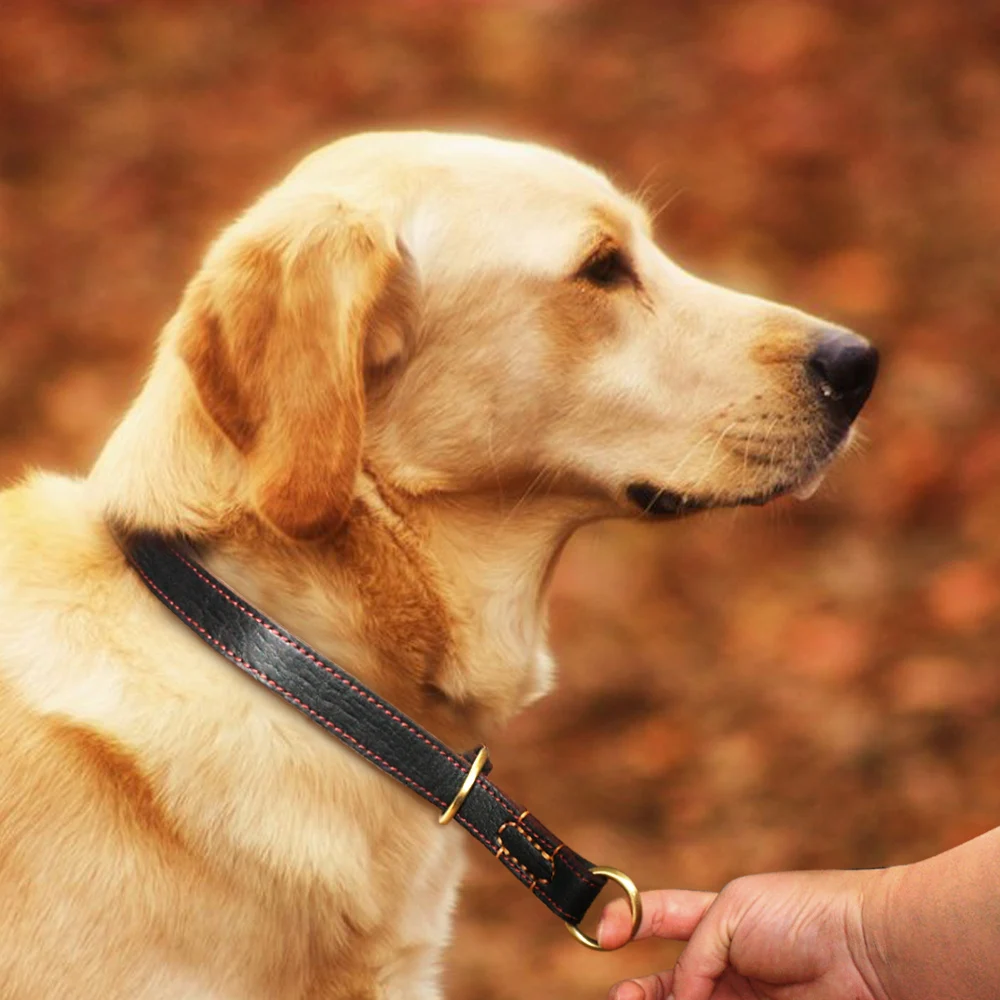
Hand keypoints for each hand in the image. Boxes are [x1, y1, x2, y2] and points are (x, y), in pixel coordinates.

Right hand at [599, 869, 895, 999]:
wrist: (866, 952)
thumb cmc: (802, 913)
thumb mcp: (731, 911)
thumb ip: (694, 953)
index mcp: (716, 920)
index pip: (660, 916)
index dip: (627, 919)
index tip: (602, 935)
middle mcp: (726, 964)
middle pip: (667, 983)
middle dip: (636, 992)